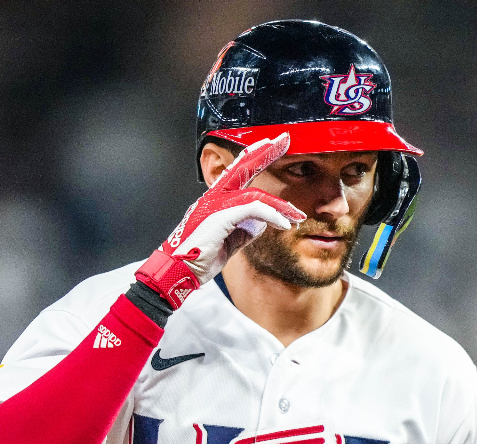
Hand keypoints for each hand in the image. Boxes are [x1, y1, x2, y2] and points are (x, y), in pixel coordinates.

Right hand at [135, 133, 304, 307]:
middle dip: (265, 151)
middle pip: (242, 167)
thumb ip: (247, 228)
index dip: (254, 157)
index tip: (271, 145)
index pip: (238, 173)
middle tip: (284, 138)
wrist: (179, 272)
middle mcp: (214, 196)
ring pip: (254, 194)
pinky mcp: (219, 215)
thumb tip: (264, 223)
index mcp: (216, 200)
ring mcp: (214, 204)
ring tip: (297, 215)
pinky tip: (284, 224)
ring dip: (280, 204)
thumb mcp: (231, 240)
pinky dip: (271, 214)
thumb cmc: (199, 258)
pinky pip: (252, 208)